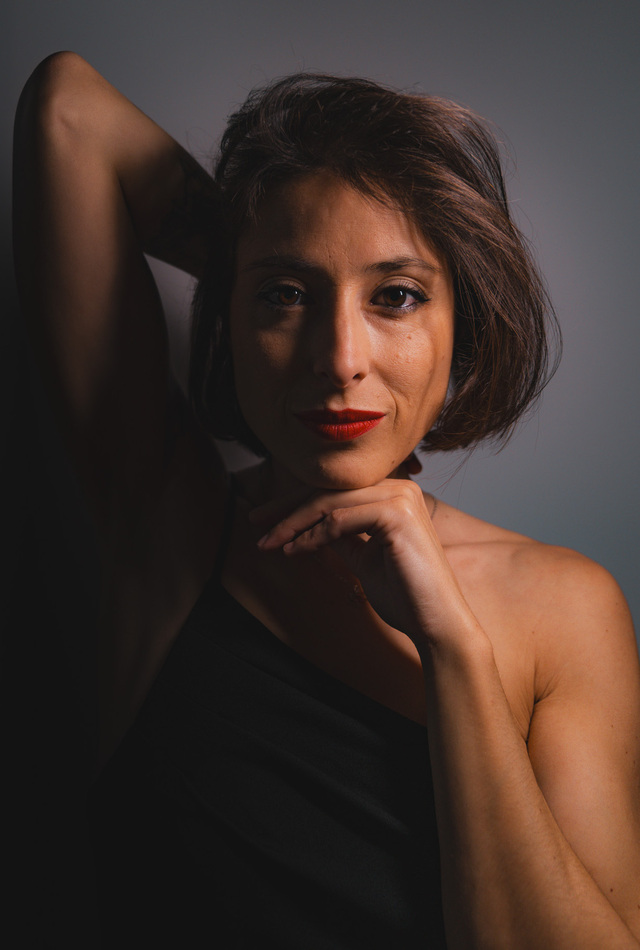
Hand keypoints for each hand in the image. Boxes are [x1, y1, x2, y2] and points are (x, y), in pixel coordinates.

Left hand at [250, 478, 477, 650]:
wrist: (437, 623)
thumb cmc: (405, 595)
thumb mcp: (363, 558)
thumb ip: (340, 537)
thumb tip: (306, 528)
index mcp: (394, 494)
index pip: (336, 490)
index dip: (297, 502)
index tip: (266, 519)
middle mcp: (399, 488)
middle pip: (329, 489)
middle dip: (287, 507)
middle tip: (255, 522)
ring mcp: (400, 497)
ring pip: (330, 502)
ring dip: (293, 523)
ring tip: (269, 542)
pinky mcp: (396, 514)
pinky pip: (340, 520)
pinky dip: (312, 536)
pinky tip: (294, 551)